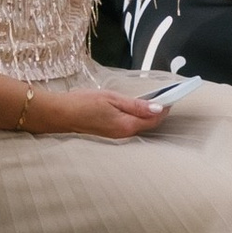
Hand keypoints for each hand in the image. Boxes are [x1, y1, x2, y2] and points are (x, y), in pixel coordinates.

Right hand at [44, 87, 171, 141]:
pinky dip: (137, 118)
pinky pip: (130, 127)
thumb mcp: (112, 98)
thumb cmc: (83, 103)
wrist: (61, 114)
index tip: (171, 96)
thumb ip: (136, 105)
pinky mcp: (111, 134)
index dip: (164, 108)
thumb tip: (158, 108)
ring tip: (152, 101)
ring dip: (148, 116)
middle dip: (158, 112)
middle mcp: (124, 134)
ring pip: (140, 126)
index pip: (154, 119)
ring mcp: (117, 136)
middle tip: (164, 96)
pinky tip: (136, 109)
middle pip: (149, 124)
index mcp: (126, 125)